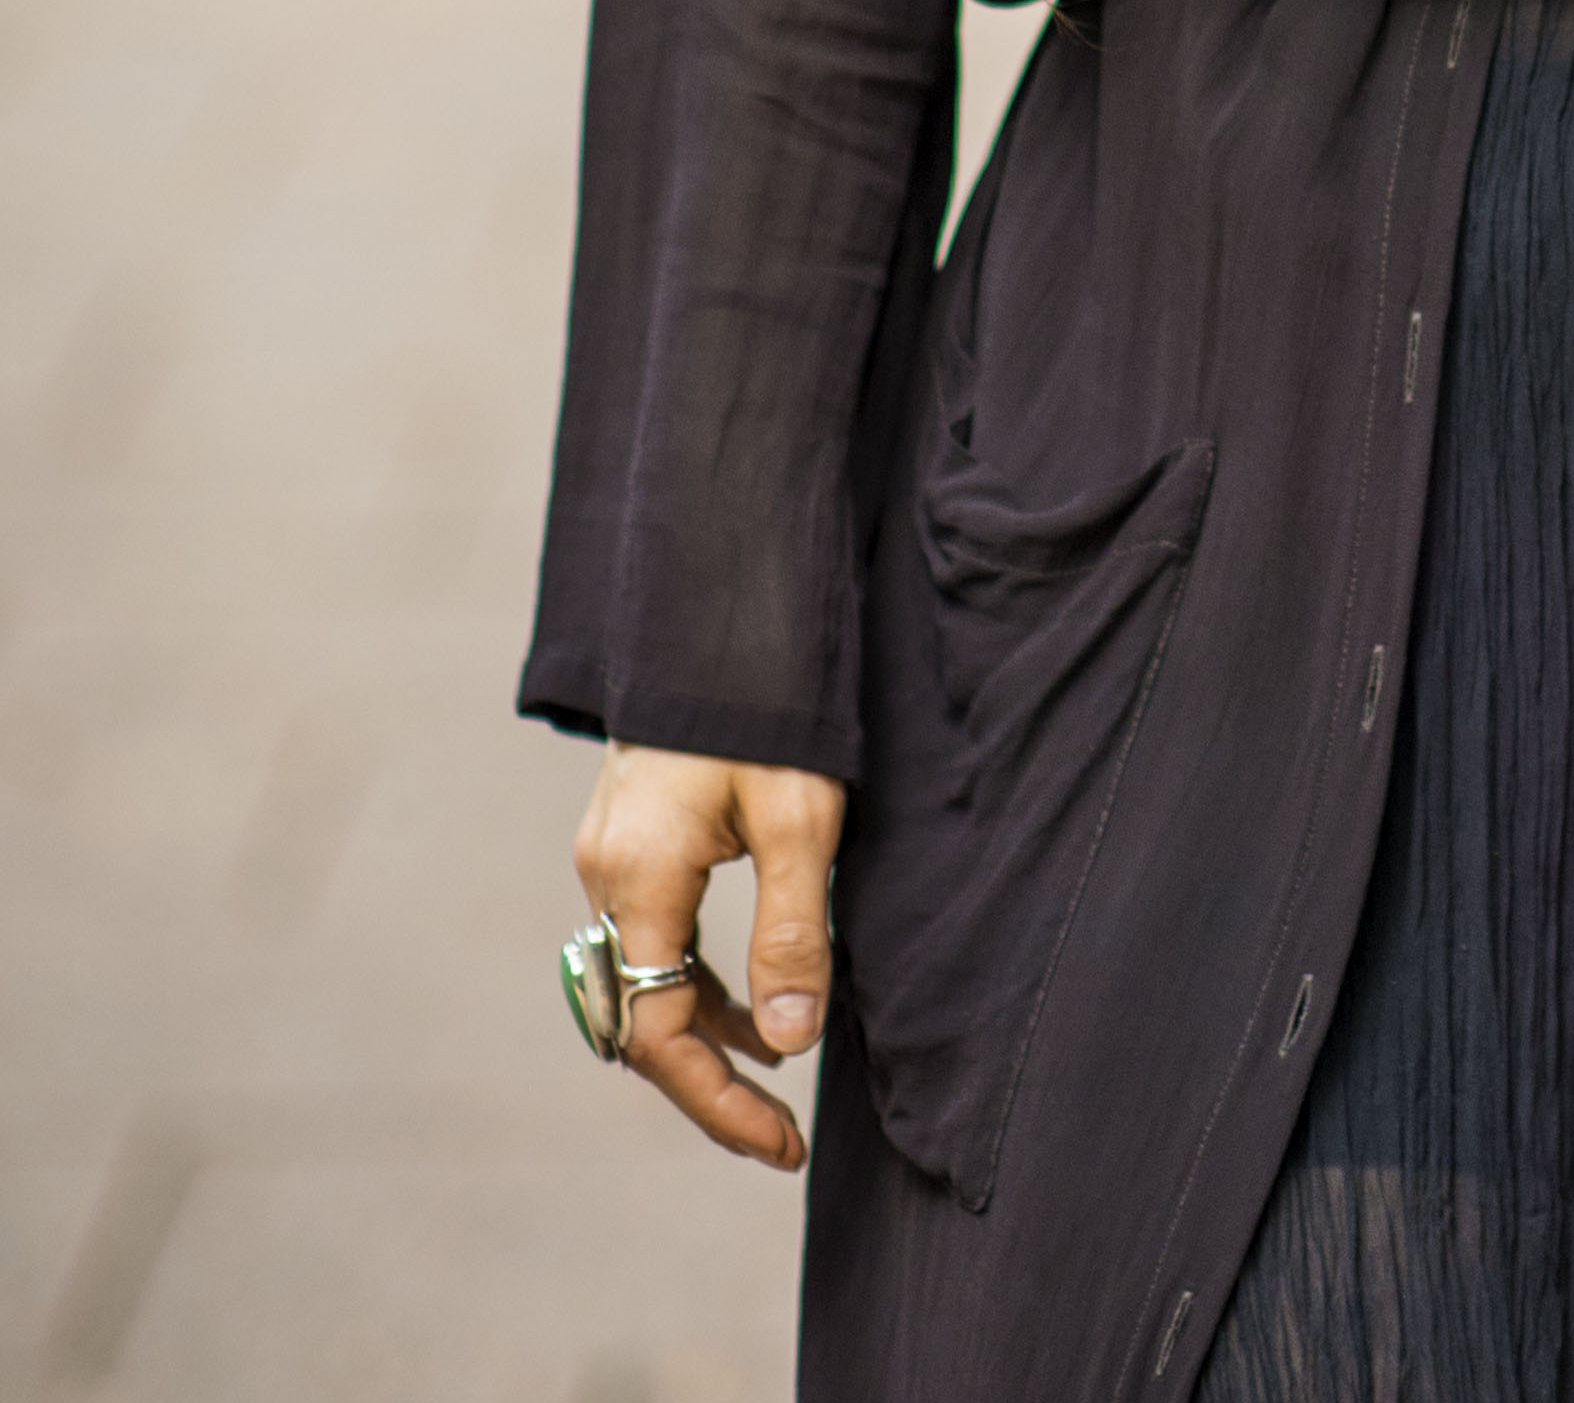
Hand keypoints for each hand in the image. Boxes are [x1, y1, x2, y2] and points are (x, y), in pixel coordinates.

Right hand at [570, 744, 846, 1170]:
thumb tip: (790, 1042)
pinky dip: (698, 980)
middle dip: (709, 1082)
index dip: (719, 1100)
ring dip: (705, 1032)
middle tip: (782, 1130)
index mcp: (637, 878)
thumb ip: (791, 931)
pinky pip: (652, 938)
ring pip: (646, 980)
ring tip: (777, 1069)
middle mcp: (606, 874)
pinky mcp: (630, 836)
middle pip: (642, 1017)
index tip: (783, 1142)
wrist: (727, 601)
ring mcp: (610, 853)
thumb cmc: (769, 704)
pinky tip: (753, 996)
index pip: (661, 1031)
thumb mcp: (799, 819)